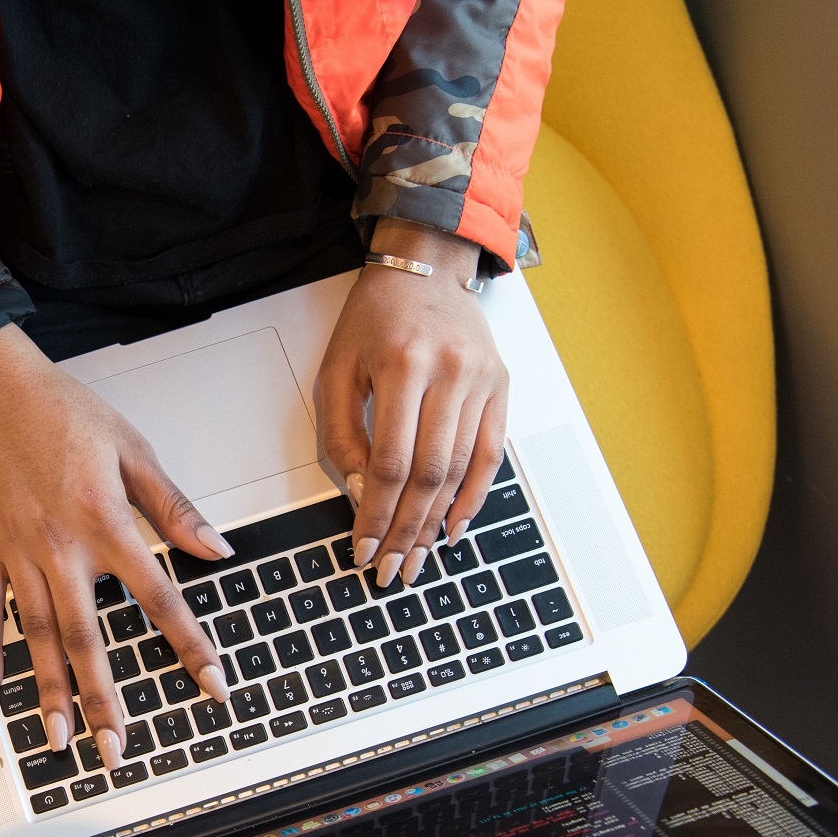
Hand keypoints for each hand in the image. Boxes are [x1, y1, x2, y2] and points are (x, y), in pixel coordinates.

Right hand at [0, 325, 231, 767]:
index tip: (211, 683)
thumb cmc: (61, 410)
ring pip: (39, 635)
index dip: (189, 644)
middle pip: (89, 638)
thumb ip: (173, 506)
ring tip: (61, 739)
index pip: (158, 597)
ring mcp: (16, 552)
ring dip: (49, 691)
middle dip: (105, 700)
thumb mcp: (133, 448)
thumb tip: (215, 550)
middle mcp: (60, 547)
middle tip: (118, 749)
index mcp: (105, 521)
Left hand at [317, 218, 508, 589]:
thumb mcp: (336, 370)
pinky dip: (474, 497)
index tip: (364, 547)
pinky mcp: (500, 387)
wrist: (426, 267)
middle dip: (407, 530)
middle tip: (392, 569)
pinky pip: (490, 456)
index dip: (376, 513)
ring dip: (437, 523)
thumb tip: (359, 494)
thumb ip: (342, 435)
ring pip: (460, 471)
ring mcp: (482, 381)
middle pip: (430, 475)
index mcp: (403, 366)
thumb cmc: (374, 318)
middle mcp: (450, 374)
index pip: (390, 462)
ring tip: (418, 557)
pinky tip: (454, 526)